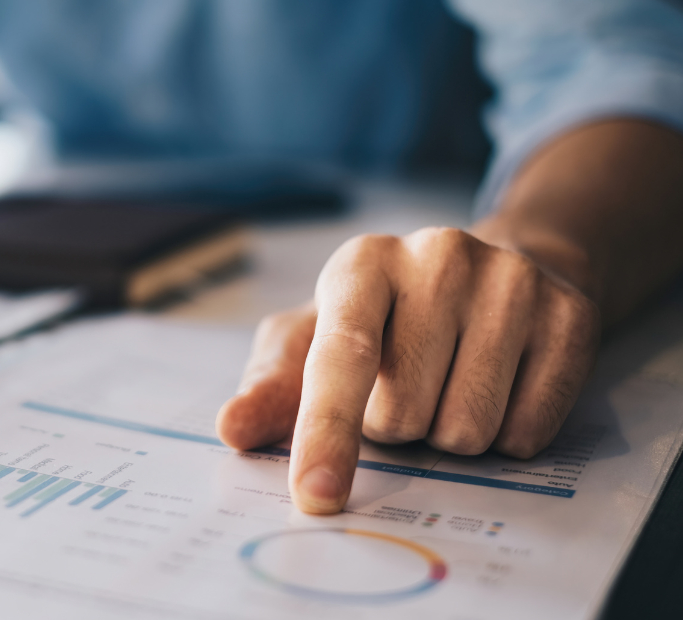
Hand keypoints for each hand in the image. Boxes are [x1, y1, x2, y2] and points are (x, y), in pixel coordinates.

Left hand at [216, 227, 599, 513]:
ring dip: (446, 433)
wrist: (485, 274)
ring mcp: (511, 280)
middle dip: (395, 426)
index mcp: (362, 264)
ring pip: (468, 431)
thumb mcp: (315, 339)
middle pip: (404, 416)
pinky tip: (496, 385)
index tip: (316, 495)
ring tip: (448, 381)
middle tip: (406, 383)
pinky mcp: (569, 314)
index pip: (341, 359)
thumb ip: (273, 387)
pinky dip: (505, 435)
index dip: (326, 433)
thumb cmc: (382, 319)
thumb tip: (232, 429)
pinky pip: (529, 432)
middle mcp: (438, 257)